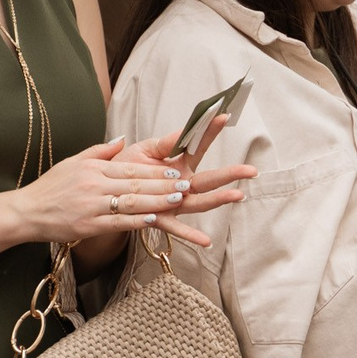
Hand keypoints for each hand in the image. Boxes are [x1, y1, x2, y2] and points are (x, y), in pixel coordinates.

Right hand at [9, 136, 242, 247]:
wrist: (27, 211)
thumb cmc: (51, 187)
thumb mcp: (74, 161)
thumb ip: (101, 151)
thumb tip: (123, 138)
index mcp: (94, 169)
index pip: (130, 169)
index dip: (154, 172)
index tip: (175, 172)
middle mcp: (95, 185)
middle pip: (136, 185)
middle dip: (164, 186)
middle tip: (187, 185)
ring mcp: (93, 206)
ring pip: (131, 203)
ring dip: (157, 202)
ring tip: (179, 200)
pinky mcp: (89, 225)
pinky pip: (117, 222)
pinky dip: (137, 221)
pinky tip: (154, 219)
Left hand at [123, 113, 258, 239]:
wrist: (105, 195)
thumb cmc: (123, 170)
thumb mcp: (143, 150)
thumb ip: (165, 143)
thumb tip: (185, 130)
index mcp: (176, 164)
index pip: (197, 147)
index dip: (209, 132)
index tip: (223, 116)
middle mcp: (180, 185)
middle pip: (208, 179)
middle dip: (230, 174)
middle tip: (251, 170)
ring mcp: (172, 203)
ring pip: (199, 201)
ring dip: (218, 200)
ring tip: (238, 195)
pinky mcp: (159, 218)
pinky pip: (175, 227)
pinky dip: (190, 235)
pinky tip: (206, 241)